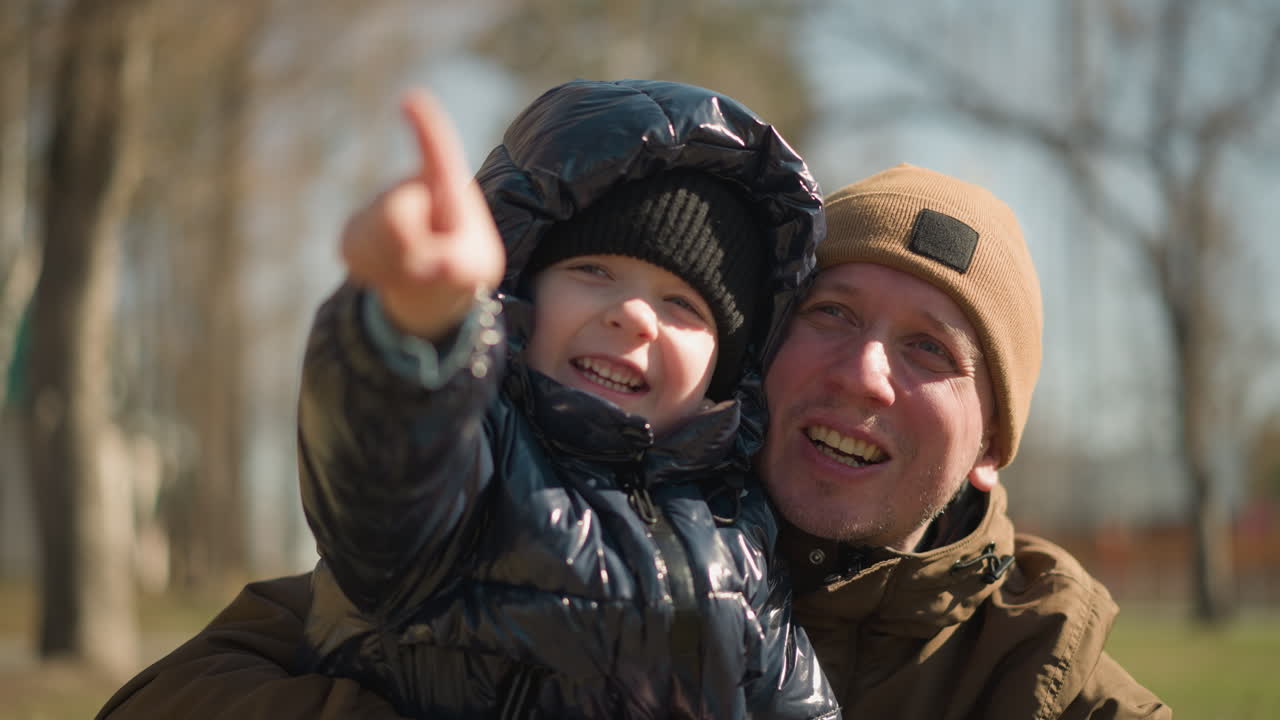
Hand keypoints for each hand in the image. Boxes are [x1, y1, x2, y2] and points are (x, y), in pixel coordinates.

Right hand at [340, 91, 503, 339]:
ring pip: (375, 238)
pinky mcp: (354, 230)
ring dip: (399, 266)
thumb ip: (453, 260)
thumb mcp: (472, 267)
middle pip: (395, 215)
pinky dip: (378, 274)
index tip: (412, 98)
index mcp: (447, 185)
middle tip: (436, 262)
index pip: (437, 152)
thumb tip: (424, 253)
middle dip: (416, 249)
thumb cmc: (459, 265)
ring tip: (415, 269)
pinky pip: (358, 256)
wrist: (428, 285)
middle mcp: (411, 186)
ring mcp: (379, 205)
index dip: (425, 125)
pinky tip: (391, 272)